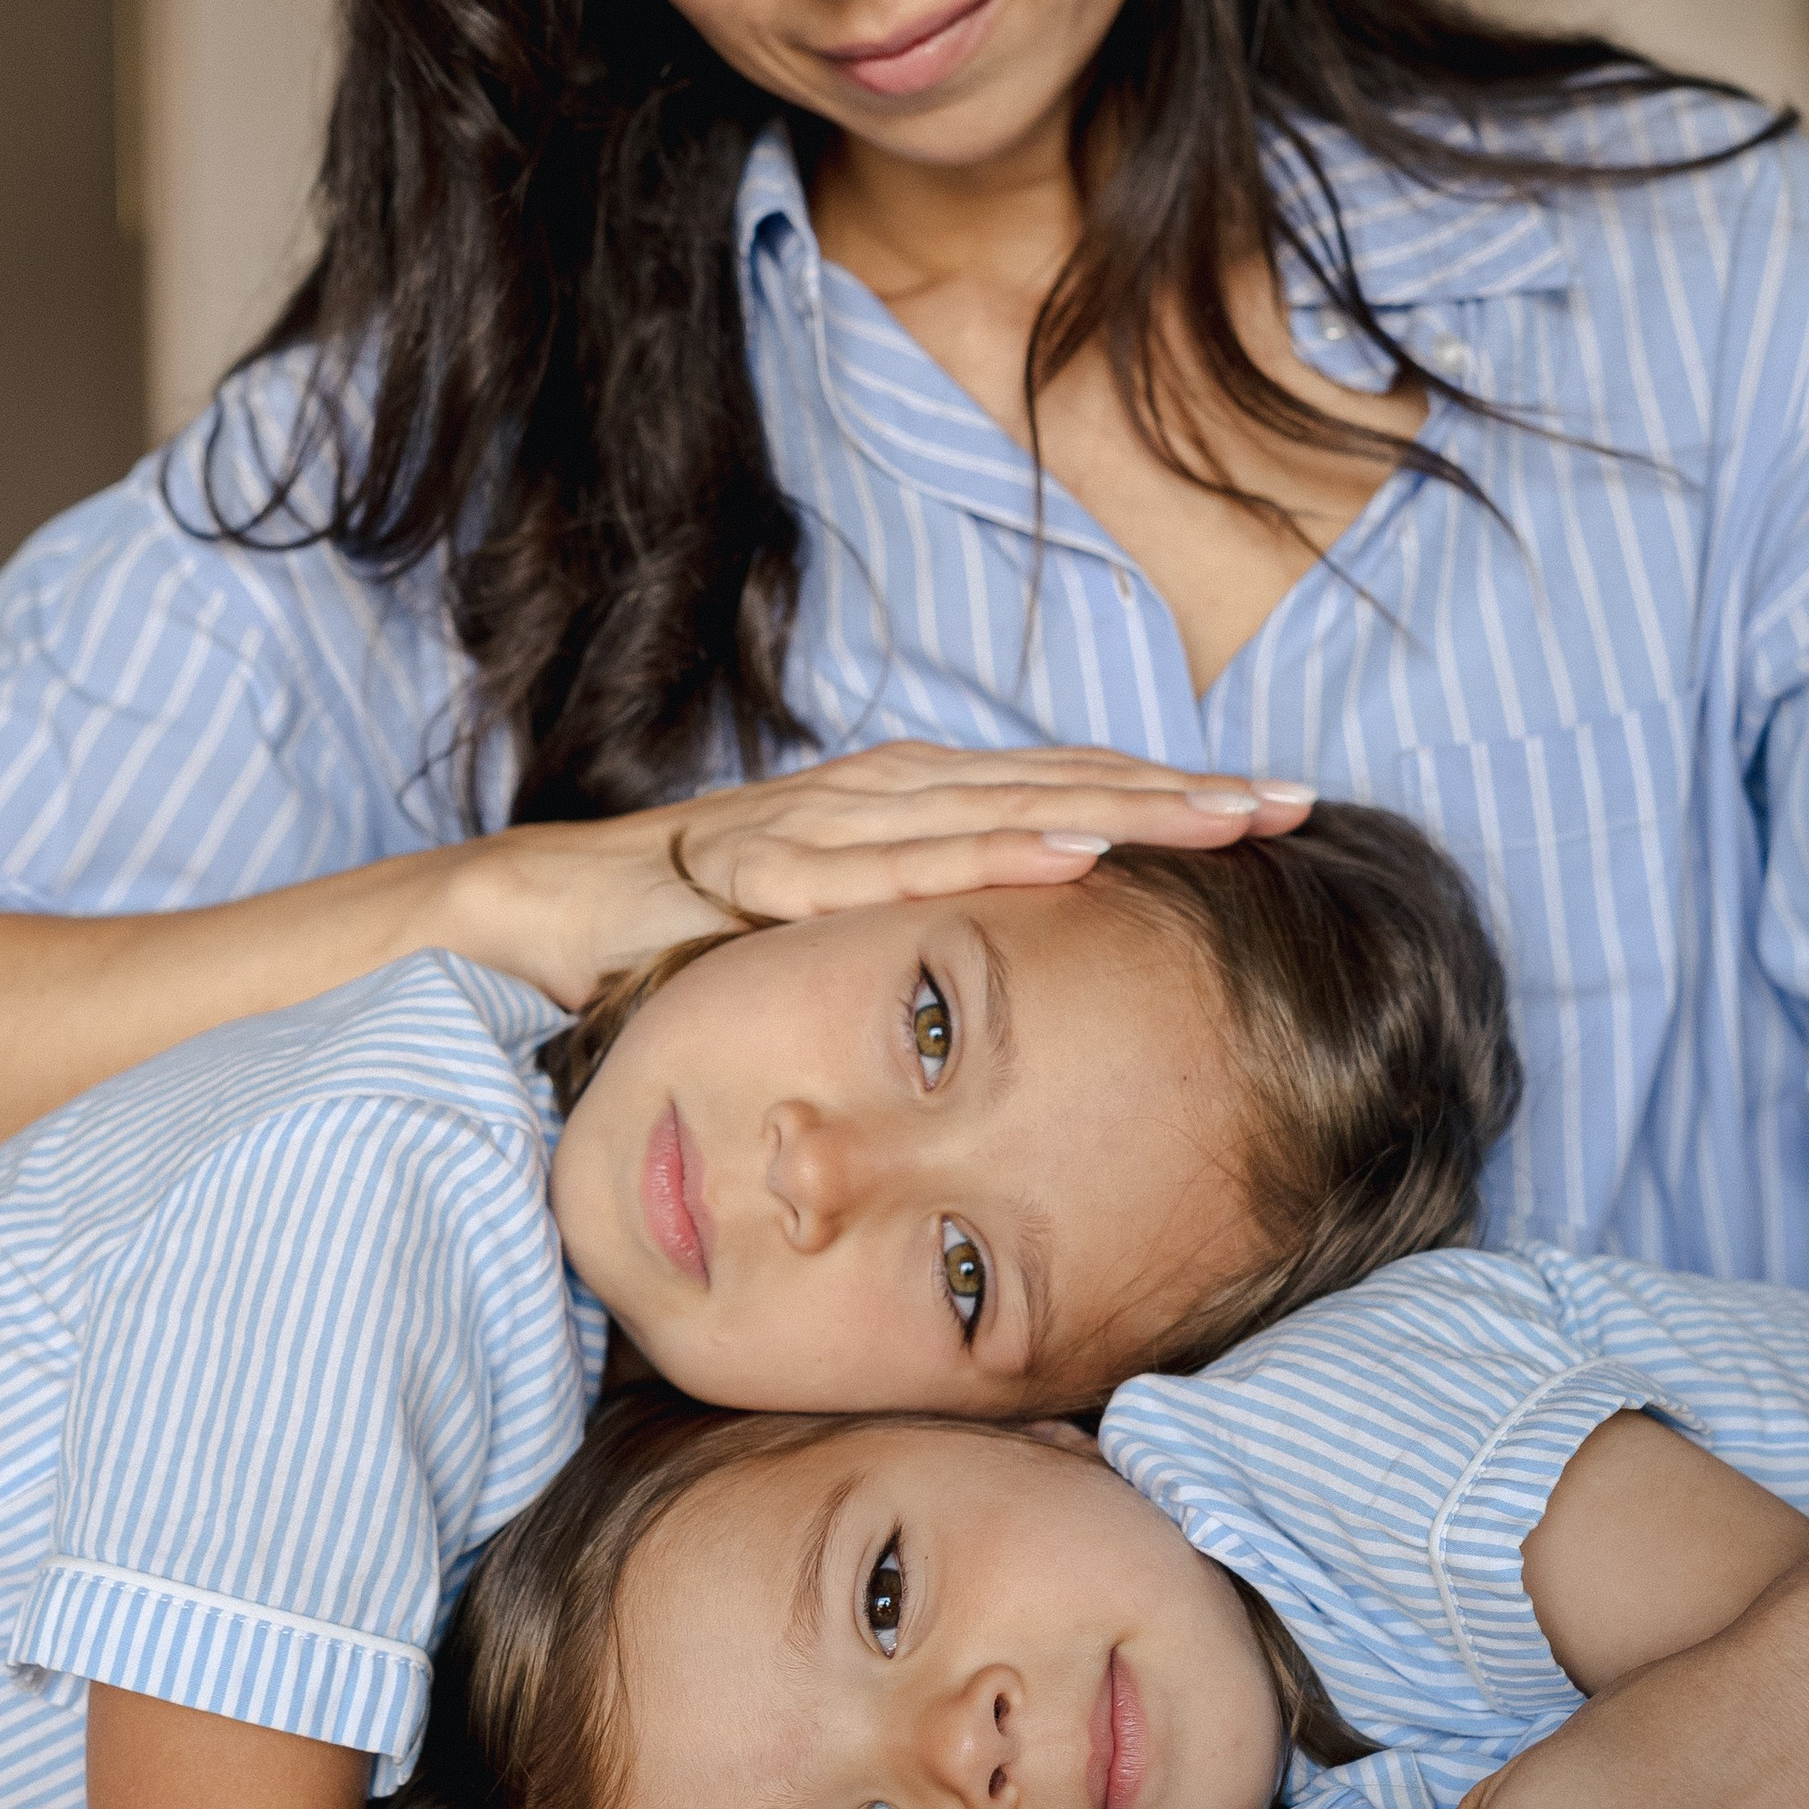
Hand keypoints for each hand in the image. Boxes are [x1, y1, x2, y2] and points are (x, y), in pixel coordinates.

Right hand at [451, 744, 1312, 1004]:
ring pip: (987, 806)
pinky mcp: (753, 864)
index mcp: (890, 813)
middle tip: (1293, 803)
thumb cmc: (670, 947)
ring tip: (1221, 819)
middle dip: (1173, 794)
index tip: (1278, 813)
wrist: (515, 921)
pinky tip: (1071, 856)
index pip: (1050, 795)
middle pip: (1045, 785)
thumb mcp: (817, 958)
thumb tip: (997, 1023)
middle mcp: (864, 796)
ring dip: (1112, 809)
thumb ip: (904, 962)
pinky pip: (886, 859)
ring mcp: (809, 821)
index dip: (1163, 801)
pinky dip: (984, 851)